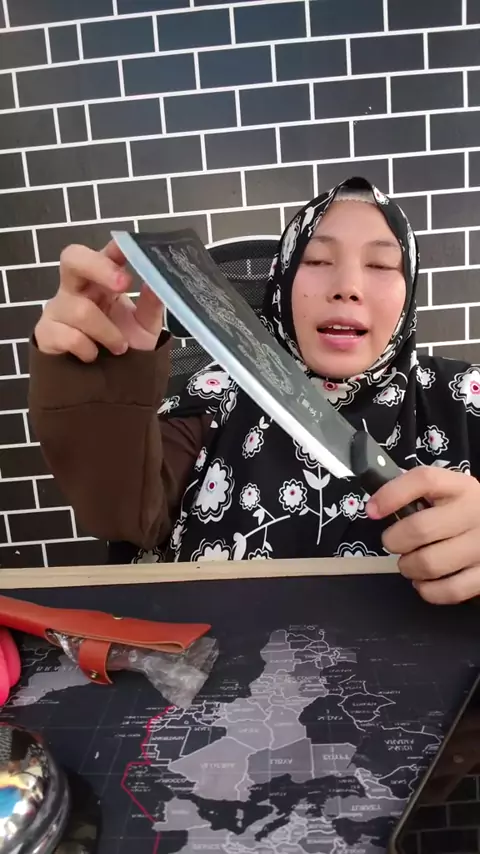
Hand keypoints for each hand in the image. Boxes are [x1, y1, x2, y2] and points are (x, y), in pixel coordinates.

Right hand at [35, 240, 163, 361]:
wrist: (106, 385)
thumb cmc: (124, 347)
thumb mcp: (145, 327)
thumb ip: (152, 305)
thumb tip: (160, 282)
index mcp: (102, 280)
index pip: (104, 253)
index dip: (115, 248)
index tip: (130, 251)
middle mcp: (76, 287)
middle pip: (72, 258)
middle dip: (98, 267)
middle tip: (124, 284)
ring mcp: (58, 308)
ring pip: (79, 309)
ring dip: (106, 332)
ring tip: (119, 347)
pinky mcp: (46, 332)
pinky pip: (67, 335)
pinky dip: (86, 348)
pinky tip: (93, 355)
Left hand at [366, 466, 479, 604]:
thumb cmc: (468, 512)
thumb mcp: (450, 492)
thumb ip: (419, 493)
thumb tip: (377, 507)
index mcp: (461, 487)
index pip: (424, 480)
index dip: (391, 494)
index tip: (372, 510)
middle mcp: (474, 513)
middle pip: (419, 529)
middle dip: (394, 541)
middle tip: (394, 543)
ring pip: (429, 563)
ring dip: (409, 567)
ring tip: (410, 563)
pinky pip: (449, 590)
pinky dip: (428, 590)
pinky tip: (425, 582)